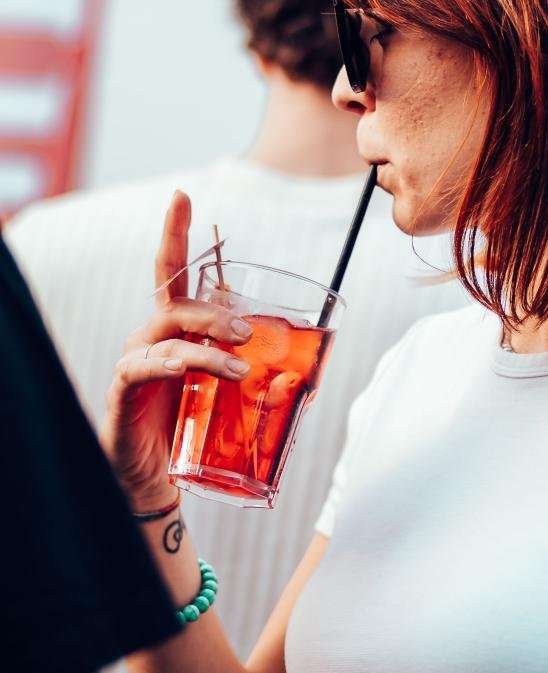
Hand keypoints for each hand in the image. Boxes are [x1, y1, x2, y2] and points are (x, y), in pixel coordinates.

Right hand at [100, 191, 253, 507]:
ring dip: (206, 347)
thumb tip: (298, 375)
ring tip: (239, 367)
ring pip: (167, 337)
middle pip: (177, 304)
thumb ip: (255, 377)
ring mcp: (133, 363)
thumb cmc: (189, 426)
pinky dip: (167, 365)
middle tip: (250, 332)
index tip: (182, 196)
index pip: (172, 273)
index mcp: (173, 329)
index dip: (175, 233)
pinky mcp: (123, 393)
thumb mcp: (224, 395)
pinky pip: (140, 370)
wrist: (154, 476)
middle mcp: (150, 338)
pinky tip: (186, 369)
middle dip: (216, 312)